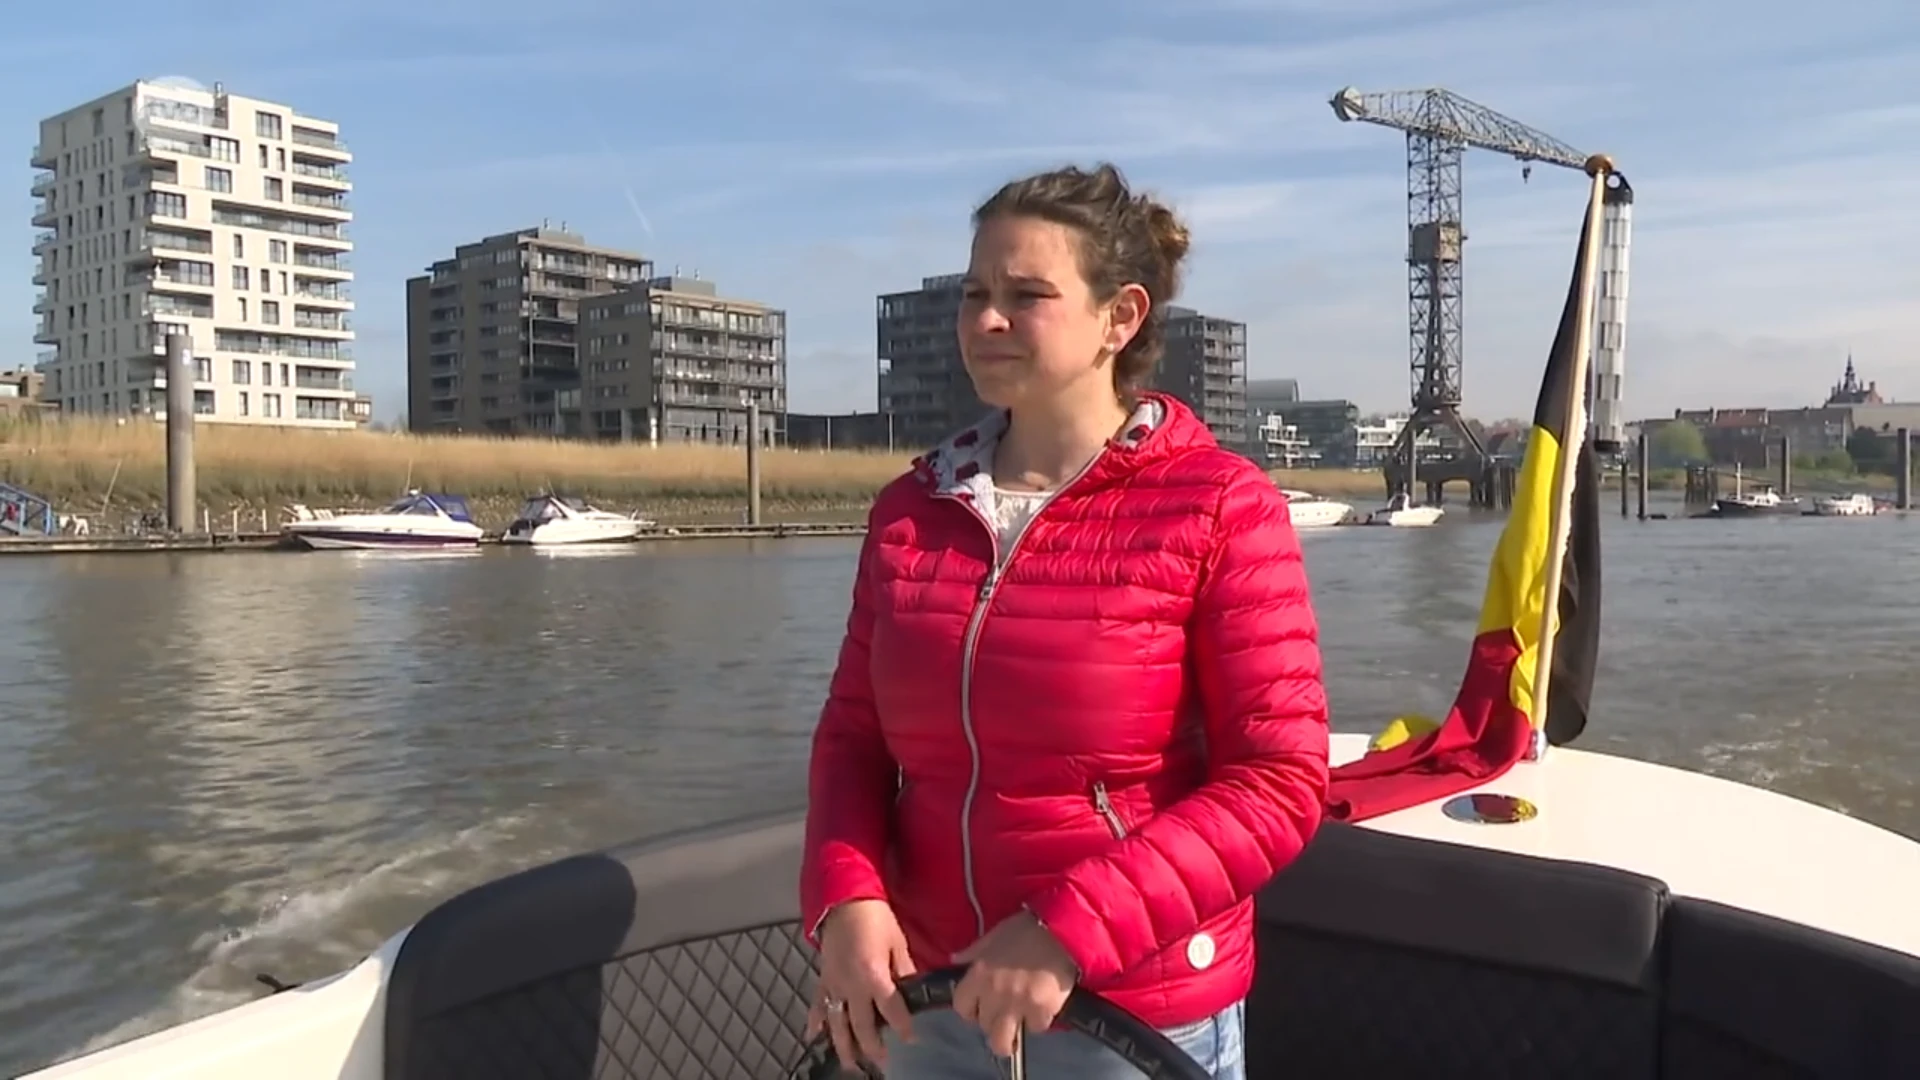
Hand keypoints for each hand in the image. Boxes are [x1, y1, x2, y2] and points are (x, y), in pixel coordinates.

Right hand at [807, 899, 915, 1068]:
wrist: (845, 898)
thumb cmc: (877, 918)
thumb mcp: (898, 942)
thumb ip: (904, 970)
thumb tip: (911, 992)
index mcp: (873, 975)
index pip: (891, 1010)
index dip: (902, 1027)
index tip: (911, 1040)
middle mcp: (851, 985)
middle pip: (861, 1025)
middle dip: (871, 1046)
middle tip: (881, 1062)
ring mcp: (834, 984)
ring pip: (837, 1022)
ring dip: (843, 1045)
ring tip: (850, 1064)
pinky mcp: (822, 978)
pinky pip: (817, 1004)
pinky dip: (814, 1021)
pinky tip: (813, 1037)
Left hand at [951, 910, 1077, 1057]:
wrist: (1062, 930)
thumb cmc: (1025, 929)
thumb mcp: (993, 936)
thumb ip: (973, 952)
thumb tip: (955, 961)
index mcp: (978, 975)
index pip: (961, 1007)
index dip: (971, 1008)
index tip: (980, 1005)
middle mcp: (994, 995)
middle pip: (983, 1026)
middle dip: (992, 1020)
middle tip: (1003, 1012)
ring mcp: (1018, 1006)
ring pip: (1003, 1041)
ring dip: (1010, 1034)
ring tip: (1018, 1024)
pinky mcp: (1042, 1011)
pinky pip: (1035, 1028)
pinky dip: (1039, 1021)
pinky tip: (1043, 1007)